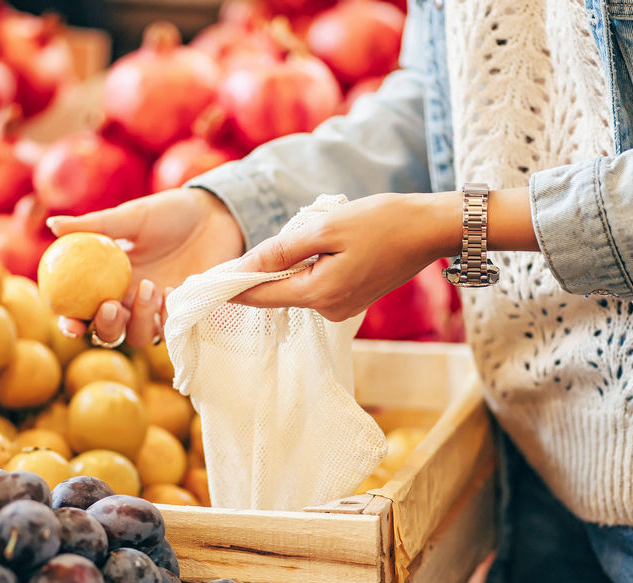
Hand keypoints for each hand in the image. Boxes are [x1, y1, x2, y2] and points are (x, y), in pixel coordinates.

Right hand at [47, 188, 243, 346]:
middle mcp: (131, 300)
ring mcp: (159, 310)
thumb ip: (95, 225)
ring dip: (140, 319)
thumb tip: (52, 225)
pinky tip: (174, 289)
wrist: (216, 215)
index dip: (71, 322)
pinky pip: (172, 328)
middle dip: (105, 328)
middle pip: (108, 332)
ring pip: (140, 336)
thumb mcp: (132, 216)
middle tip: (111, 307)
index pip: (83, 309)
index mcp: (109, 280)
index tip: (69, 323)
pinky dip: (168, 315)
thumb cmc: (171, 212)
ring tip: (150, 287)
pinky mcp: (186, 313)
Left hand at [234, 193, 458, 321]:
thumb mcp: (324, 228)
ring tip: (313, 231)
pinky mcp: (351, 300)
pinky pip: (316, 284)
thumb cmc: (382, 221)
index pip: (258, 296)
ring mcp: (341, 309)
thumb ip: (280, 250)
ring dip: (290, 262)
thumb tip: (242, 267)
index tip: (201, 282)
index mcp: (318, 294)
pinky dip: (310, 265)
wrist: (431, 229)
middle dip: (263, 267)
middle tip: (261, 240)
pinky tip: (327, 241)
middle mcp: (327, 310)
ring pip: (296, 286)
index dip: (229, 286)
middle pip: (276, 292)